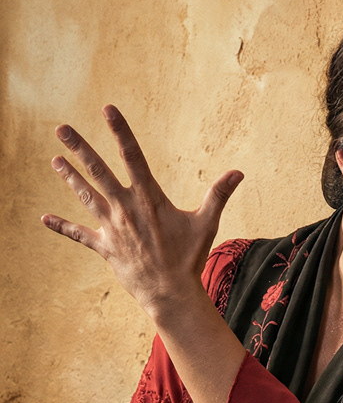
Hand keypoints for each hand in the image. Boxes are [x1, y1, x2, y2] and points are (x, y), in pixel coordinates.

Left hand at [41, 106, 242, 315]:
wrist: (171, 293)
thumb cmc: (190, 258)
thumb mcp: (206, 223)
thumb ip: (219, 194)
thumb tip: (239, 172)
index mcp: (149, 198)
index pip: (133, 156)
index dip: (120, 131)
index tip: (108, 110)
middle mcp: (126, 209)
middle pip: (98, 171)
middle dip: (80, 148)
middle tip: (61, 129)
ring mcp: (113, 228)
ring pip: (86, 196)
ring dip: (69, 177)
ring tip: (55, 159)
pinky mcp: (105, 247)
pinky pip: (79, 235)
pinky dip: (62, 226)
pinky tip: (44, 218)